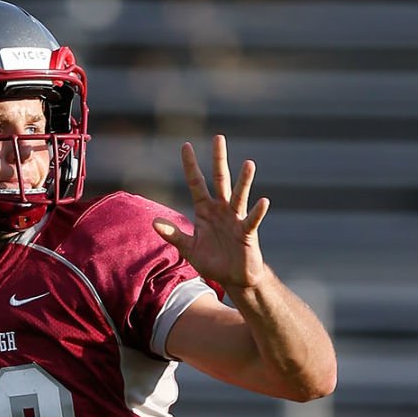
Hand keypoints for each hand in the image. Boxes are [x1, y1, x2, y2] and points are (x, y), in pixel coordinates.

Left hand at [152, 135, 269, 291]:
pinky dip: (257, 211)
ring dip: (244, 180)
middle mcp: (221, 209)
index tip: (186, 146)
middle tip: (219, 137)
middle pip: (219, 179)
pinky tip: (263, 201)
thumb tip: (154, 222)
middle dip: (218, 159)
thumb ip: (173, 234)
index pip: (196, 182)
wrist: (233, 279)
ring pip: (239, 195)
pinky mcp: (247, 233)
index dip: (191, 165)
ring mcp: (235, 219)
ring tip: (249, 164)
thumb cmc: (212, 262)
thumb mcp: (188, 249)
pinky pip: (252, 220)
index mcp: (205, 210)